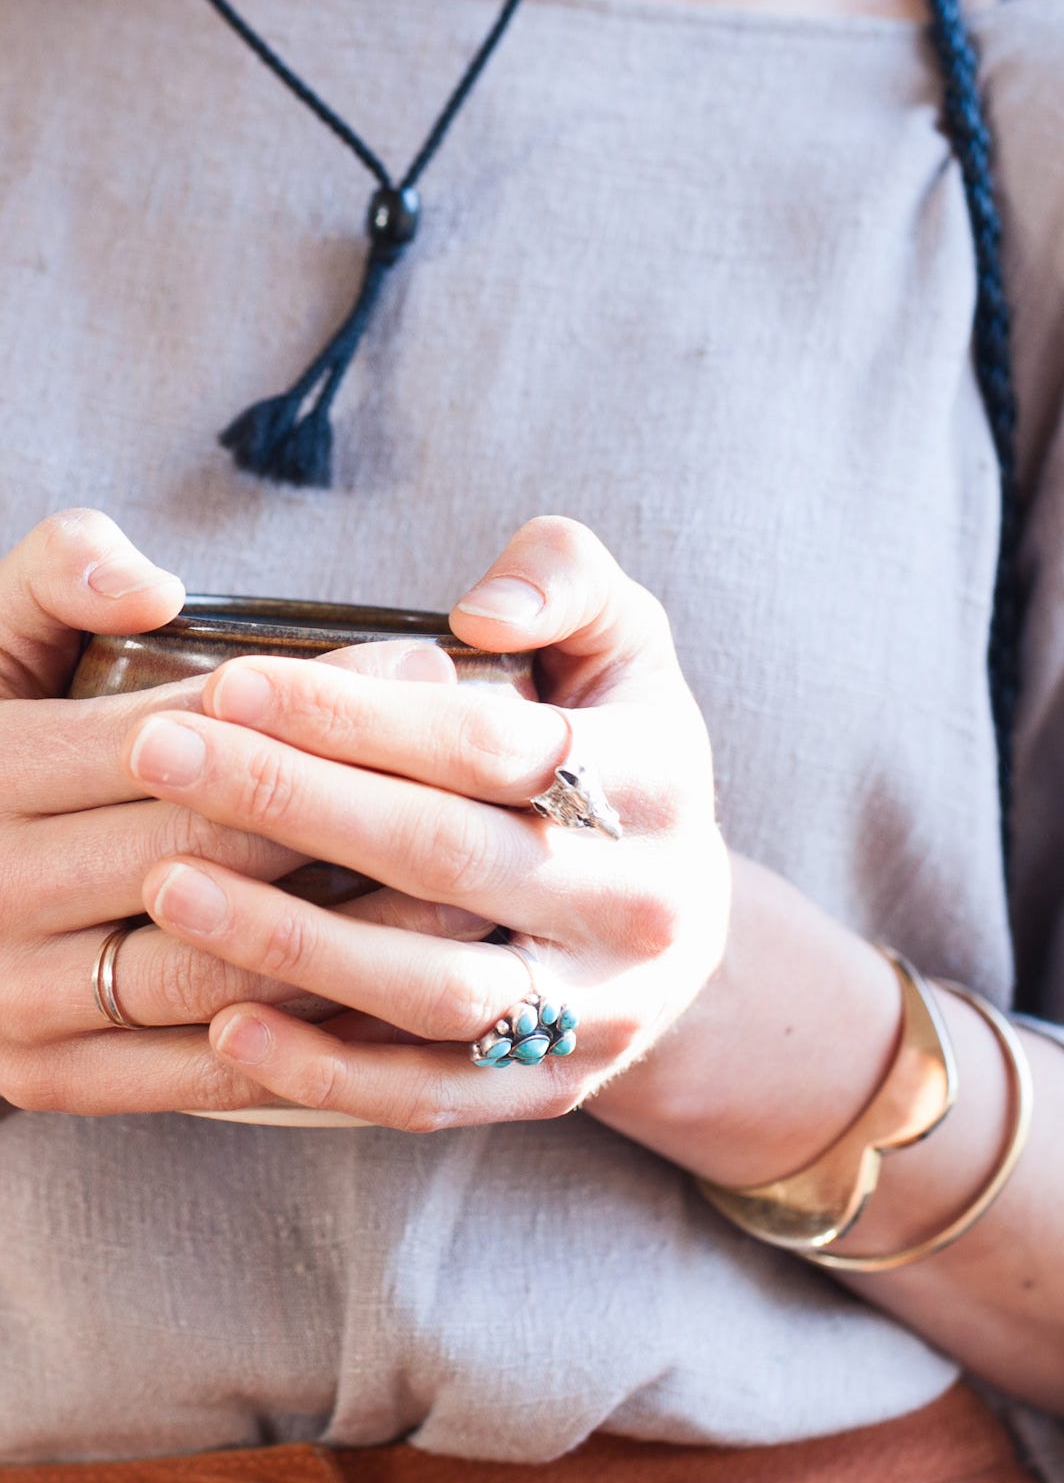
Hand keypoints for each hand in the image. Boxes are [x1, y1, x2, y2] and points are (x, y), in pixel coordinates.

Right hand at [0, 509, 469, 1115]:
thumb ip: (60, 574)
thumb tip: (154, 589)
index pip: (193, 733)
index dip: (320, 705)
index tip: (430, 675)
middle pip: (221, 848)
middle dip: (363, 810)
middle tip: (487, 786)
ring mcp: (12, 998)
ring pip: (225, 969)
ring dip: (358, 938)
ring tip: (471, 895)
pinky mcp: (43, 1077)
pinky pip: (201, 1072)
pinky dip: (306, 1042)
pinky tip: (399, 1000)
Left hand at [128, 516, 731, 1129]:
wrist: (685, 925)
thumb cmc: (620, 752)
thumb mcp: (626, 642)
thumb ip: (566, 578)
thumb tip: (480, 613)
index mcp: (656, 780)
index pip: (493, 746)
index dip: (358, 713)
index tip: (230, 681)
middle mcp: (639, 906)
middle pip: (448, 857)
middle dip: (292, 802)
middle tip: (161, 756)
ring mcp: (597, 1012)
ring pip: (432, 992)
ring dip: (291, 943)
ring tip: (164, 887)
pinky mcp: (550, 1091)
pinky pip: (429, 1095)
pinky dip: (326, 1072)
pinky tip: (223, 1023)